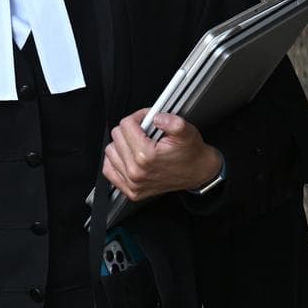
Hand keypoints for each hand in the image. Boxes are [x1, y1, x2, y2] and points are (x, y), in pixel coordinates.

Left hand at [101, 108, 223, 201]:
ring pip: (110, 151)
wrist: (198, 173)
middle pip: (117, 136)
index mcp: (146, 156)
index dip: (138, 117)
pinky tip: (128, 156)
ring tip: (138, 144)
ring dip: (122, 144)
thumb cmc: (191, 153)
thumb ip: (173, 121)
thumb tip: (156, 117)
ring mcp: (132, 183)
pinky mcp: (131, 190)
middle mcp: (136, 172)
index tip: (146, 120)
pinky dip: (116, 161)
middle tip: (145, 132)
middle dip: (130, 130)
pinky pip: (109, 170)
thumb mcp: (186, 132)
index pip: (126, 125)